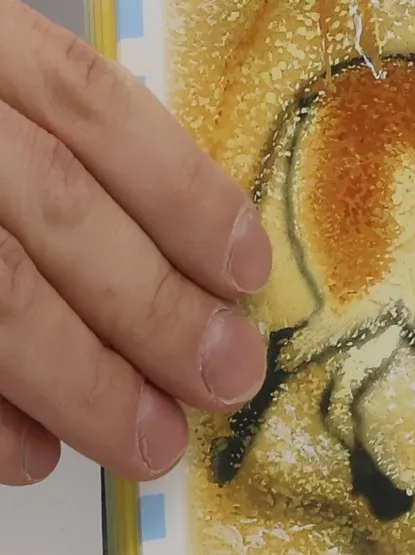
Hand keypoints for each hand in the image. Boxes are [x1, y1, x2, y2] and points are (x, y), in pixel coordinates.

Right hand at [0, 0, 268, 484]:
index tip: (245, 272)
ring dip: (79, 380)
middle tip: (222, 378)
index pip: (88, 99)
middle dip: (151, 306)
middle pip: (48, 204)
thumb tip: (192, 267)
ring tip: (148, 440)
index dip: (181, 190)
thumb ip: (53, 146)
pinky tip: (29, 454)